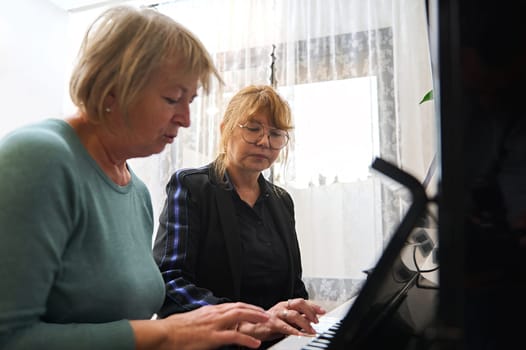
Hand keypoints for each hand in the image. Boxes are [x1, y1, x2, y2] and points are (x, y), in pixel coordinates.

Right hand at [133, 302, 268, 349]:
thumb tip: (212, 322)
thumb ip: (206, 319)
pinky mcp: (212, 338)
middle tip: (268, 315)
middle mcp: (214, 314)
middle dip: (256, 311)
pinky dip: (246, 340)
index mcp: (210, 310)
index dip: (248, 307)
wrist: (164, 333)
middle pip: (241, 308)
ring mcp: (214, 325)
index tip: (257, 310)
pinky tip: (255, 344)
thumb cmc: (175, 329)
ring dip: (256, 319)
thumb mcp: (194, 319)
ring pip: (240, 317)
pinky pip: (234, 337)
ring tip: (267, 323)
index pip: (234, 305)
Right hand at [237, 298, 325, 341]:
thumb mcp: (286, 320)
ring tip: (312, 331)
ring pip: (294, 314)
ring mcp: (276, 314)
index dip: (313, 306)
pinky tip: (299, 335)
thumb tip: (313, 320)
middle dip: (311, 312)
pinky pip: (284, 326)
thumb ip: (298, 318)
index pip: (302, 301)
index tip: (323, 311)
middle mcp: (282, 306)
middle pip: (299, 303)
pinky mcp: (271, 323)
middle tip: (317, 321)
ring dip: (305, 323)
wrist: (251, 327)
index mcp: (286, 304)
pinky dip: (293, 331)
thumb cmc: (270, 324)